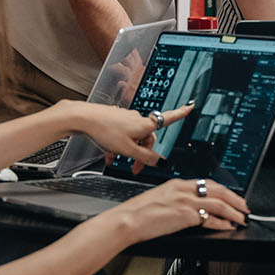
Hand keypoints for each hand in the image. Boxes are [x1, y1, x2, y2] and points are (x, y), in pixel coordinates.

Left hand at [59, 101, 192, 173]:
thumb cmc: (104, 130)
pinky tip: (109, 153)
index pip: (169, 118)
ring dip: (127, 151)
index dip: (181, 113)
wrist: (83, 118)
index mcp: (145, 124)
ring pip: (132, 138)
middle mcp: (138, 119)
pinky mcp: (116, 119)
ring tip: (115, 160)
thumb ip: (145, 157)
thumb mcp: (128, 150)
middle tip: (134, 168)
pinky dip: (118, 145)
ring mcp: (126, 118)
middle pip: (147, 138)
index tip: (191, 106)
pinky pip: (122, 135)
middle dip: (141, 153)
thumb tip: (159, 160)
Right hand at [103, 177, 249, 242]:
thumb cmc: (136, 213)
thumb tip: (188, 208)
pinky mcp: (184, 215)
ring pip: (218, 204)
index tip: (232, 196)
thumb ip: (175, 199)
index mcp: (177, 183)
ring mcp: (185, 201)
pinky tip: (228, 226)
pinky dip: (222, 223)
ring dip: (234, 212)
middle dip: (235, 199)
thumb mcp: (159, 198)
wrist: (125, 220)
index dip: (223, 190)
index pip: (207, 183)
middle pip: (218, 190)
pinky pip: (210, 218)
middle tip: (244, 207)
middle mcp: (183, 190)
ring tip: (242, 218)